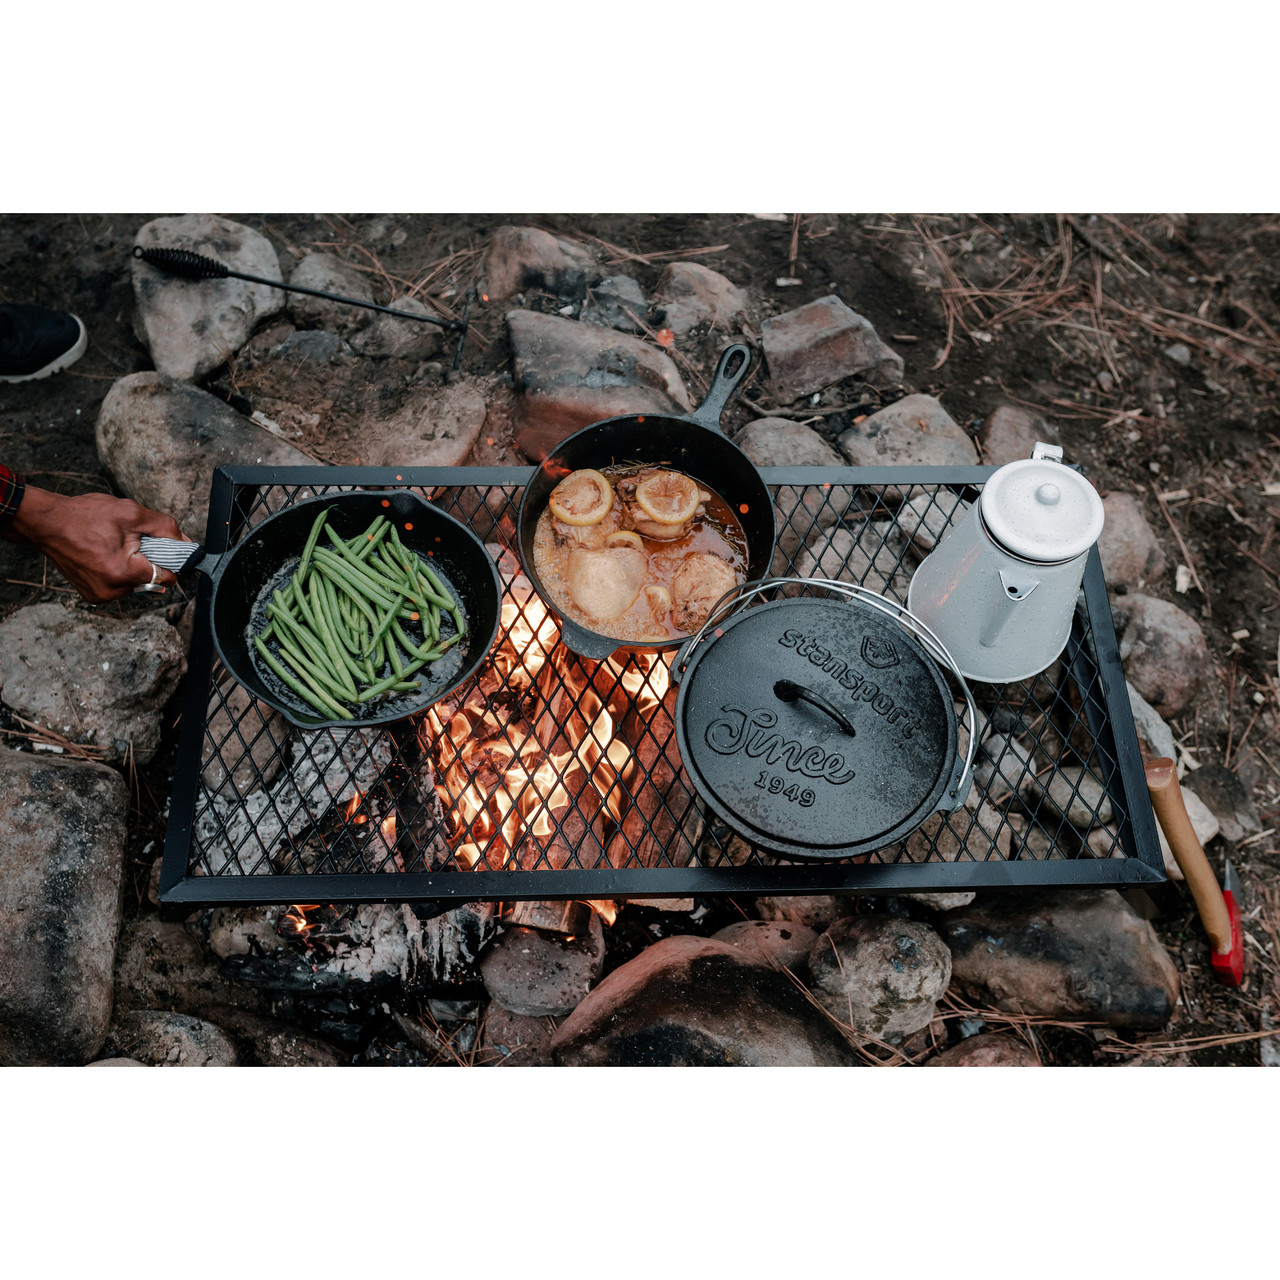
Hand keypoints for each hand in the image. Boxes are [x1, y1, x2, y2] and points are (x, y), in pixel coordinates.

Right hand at [2, 486, 191, 603]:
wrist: (46, 523)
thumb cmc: (84, 515)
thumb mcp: (131, 513)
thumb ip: (165, 529)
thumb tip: (186, 544)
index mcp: (123, 573)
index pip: (168, 577)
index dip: (170, 559)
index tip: (162, 546)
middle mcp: (112, 590)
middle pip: (152, 580)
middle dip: (148, 560)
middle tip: (130, 541)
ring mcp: (100, 595)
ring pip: (136, 583)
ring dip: (133, 566)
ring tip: (113, 546)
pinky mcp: (92, 595)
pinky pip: (119, 585)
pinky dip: (119, 571)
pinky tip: (104, 555)